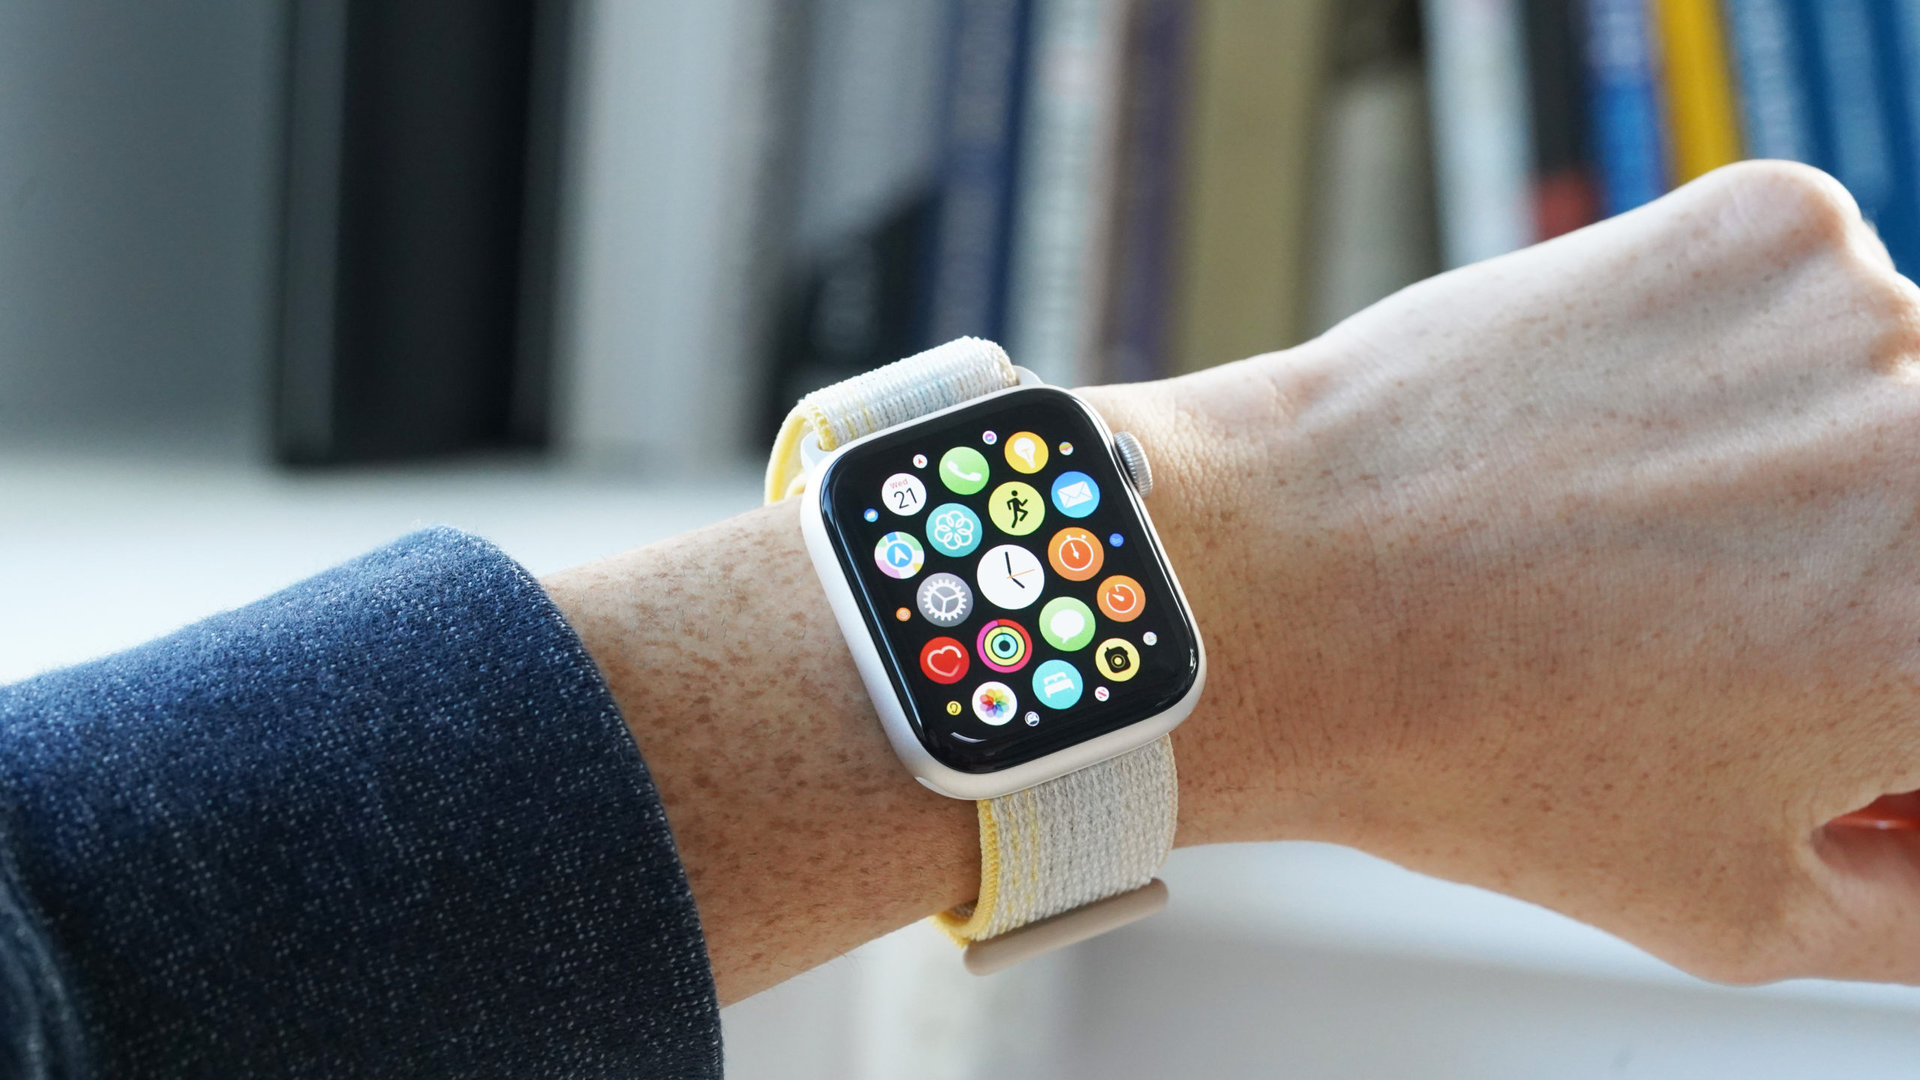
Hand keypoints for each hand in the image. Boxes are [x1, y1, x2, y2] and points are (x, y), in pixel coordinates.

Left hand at [1087, 161, 1919, 984]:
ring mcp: (1865, 310)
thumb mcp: (1736, 905)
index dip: (1887, 706)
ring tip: (1643, 538)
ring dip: (1821, 466)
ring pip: (1896, 400)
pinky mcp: (1769, 220)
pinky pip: (1811, 301)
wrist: (1281, 580)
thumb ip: (1916, 898)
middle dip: (1876, 584)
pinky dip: (1745, 362)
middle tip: (1735, 627)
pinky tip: (1617, 438)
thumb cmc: (1473, 748)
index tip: (1828, 707)